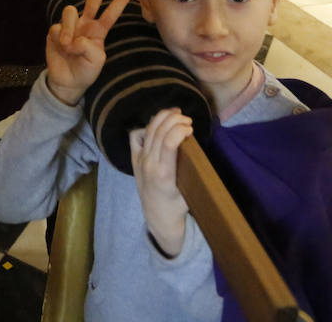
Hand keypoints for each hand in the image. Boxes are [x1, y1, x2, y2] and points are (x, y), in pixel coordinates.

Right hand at [44, 0, 135, 105]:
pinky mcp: (56, 31)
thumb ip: (89, 46)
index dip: (120, 0)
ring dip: (69, 28)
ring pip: (70, 11)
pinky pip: (58, 26)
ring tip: (68, 46)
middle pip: (93, 0)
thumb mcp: (96, 60)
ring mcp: (70, 26)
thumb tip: (74, 38)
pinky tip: (62, 47)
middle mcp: (85, 24)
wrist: (67, 81)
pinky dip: (61, 37)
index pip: (111, 12)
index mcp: (99, 31)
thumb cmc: (86, 70)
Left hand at [130, 108, 194, 256]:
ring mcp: (139, 160)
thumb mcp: (190, 191)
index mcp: (164, 174)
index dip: (180, 129)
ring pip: (148, 130)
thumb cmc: (179, 205)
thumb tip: (197, 148)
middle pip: (159, 131)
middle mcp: (149, 164)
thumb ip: (191, 171)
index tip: (191, 128)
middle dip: (174, 119)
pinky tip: (159, 125)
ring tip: (177, 114)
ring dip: (163, 118)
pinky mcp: (134, 159)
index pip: (168, 143)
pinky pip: (136, 136)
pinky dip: (146, 126)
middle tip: (187, 119)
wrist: (158, 216)